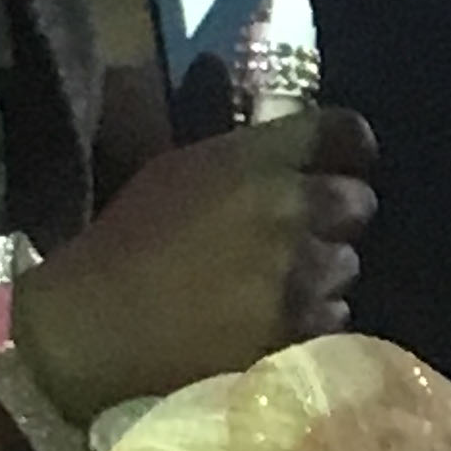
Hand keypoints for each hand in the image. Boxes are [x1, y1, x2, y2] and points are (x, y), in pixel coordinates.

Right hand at [17, 109, 378, 426]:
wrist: (91, 332)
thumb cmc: (123, 245)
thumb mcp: (173, 171)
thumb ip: (238, 150)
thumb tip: (262, 117)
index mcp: (255, 161)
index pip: (344, 132)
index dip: (348, 145)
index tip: (341, 160)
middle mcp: (290, 211)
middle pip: (359, 202)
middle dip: (336, 216)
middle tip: (299, 233)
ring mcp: (300, 277)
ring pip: (346, 266)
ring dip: (321, 274)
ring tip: (276, 286)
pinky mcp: (299, 334)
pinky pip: (332, 318)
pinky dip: (309, 321)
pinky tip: (269, 325)